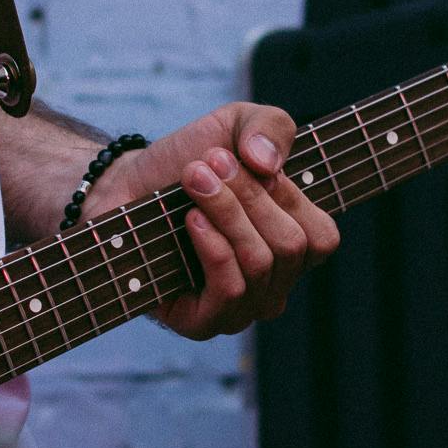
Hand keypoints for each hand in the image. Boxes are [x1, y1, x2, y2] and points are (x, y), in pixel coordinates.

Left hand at [86, 103, 339, 339]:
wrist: (127, 184)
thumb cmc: (188, 160)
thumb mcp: (236, 124)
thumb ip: (270, 127)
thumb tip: (269, 165)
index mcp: (292, 247)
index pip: (321, 239)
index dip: (289, 195)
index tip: (247, 158)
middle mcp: (273, 284)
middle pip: (289, 247)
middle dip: (248, 196)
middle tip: (207, 163)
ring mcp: (240, 308)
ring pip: (259, 264)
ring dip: (226, 212)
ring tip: (194, 180)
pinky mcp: (201, 322)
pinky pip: (229, 290)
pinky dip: (212, 247)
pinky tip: (191, 219)